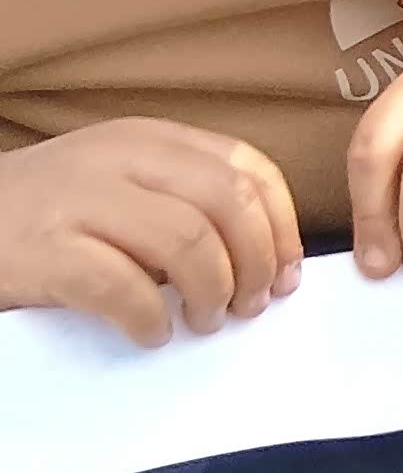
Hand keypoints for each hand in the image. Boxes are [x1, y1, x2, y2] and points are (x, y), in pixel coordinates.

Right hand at [0, 121, 301, 346]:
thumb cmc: (48, 215)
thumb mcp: (120, 183)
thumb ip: (183, 199)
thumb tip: (268, 261)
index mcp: (148, 138)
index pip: (248, 167)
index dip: (282, 225)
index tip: (288, 273)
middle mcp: (118, 158)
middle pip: (228, 202)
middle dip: (257, 263)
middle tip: (251, 305)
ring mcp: (78, 200)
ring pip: (188, 242)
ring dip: (212, 293)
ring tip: (204, 321)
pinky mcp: (44, 250)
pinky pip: (123, 288)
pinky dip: (150, 320)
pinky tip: (149, 334)